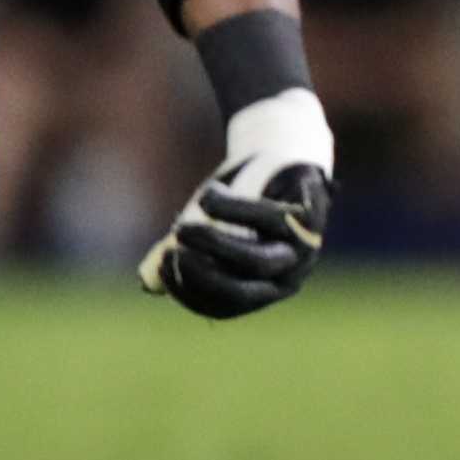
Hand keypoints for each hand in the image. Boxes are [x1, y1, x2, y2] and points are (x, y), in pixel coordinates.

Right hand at [142, 93, 333, 317]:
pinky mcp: (311, 216)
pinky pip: (271, 220)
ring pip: (258, 261)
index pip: (223, 307)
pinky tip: (208, 196)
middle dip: (202, 276)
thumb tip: (148, 282)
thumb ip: (180, 253)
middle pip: (242, 292)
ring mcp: (302, 249)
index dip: (189, 292)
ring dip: (215, 246)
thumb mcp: (204, 227)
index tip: (162, 265)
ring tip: (182, 227)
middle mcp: (285, 276)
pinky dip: (234, 211)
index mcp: (260, 289)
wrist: (276, 153)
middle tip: (172, 251)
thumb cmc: (237, 199)